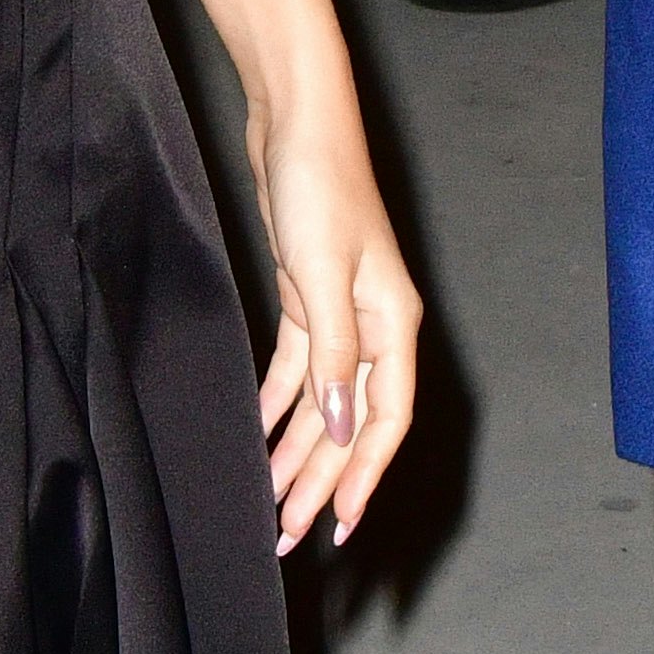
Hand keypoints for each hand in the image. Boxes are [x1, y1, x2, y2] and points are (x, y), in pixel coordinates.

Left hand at [247, 83, 422, 550]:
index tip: (339, 524)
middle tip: (288, 533)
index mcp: (393, 326)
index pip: (385, 421)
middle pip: (350, 423)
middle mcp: (374, 328)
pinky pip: (296, 371)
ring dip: (298, 453)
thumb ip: (333, 356)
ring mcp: (341, 316)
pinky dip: (278, 406)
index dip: (364, 477)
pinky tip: (260, 437)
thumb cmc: (318, 185)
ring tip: (272, 502)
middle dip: (321, 480)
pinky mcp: (307, 299)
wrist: (297, 120)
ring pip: (321, 404)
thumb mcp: (322, 274)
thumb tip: (345, 430)